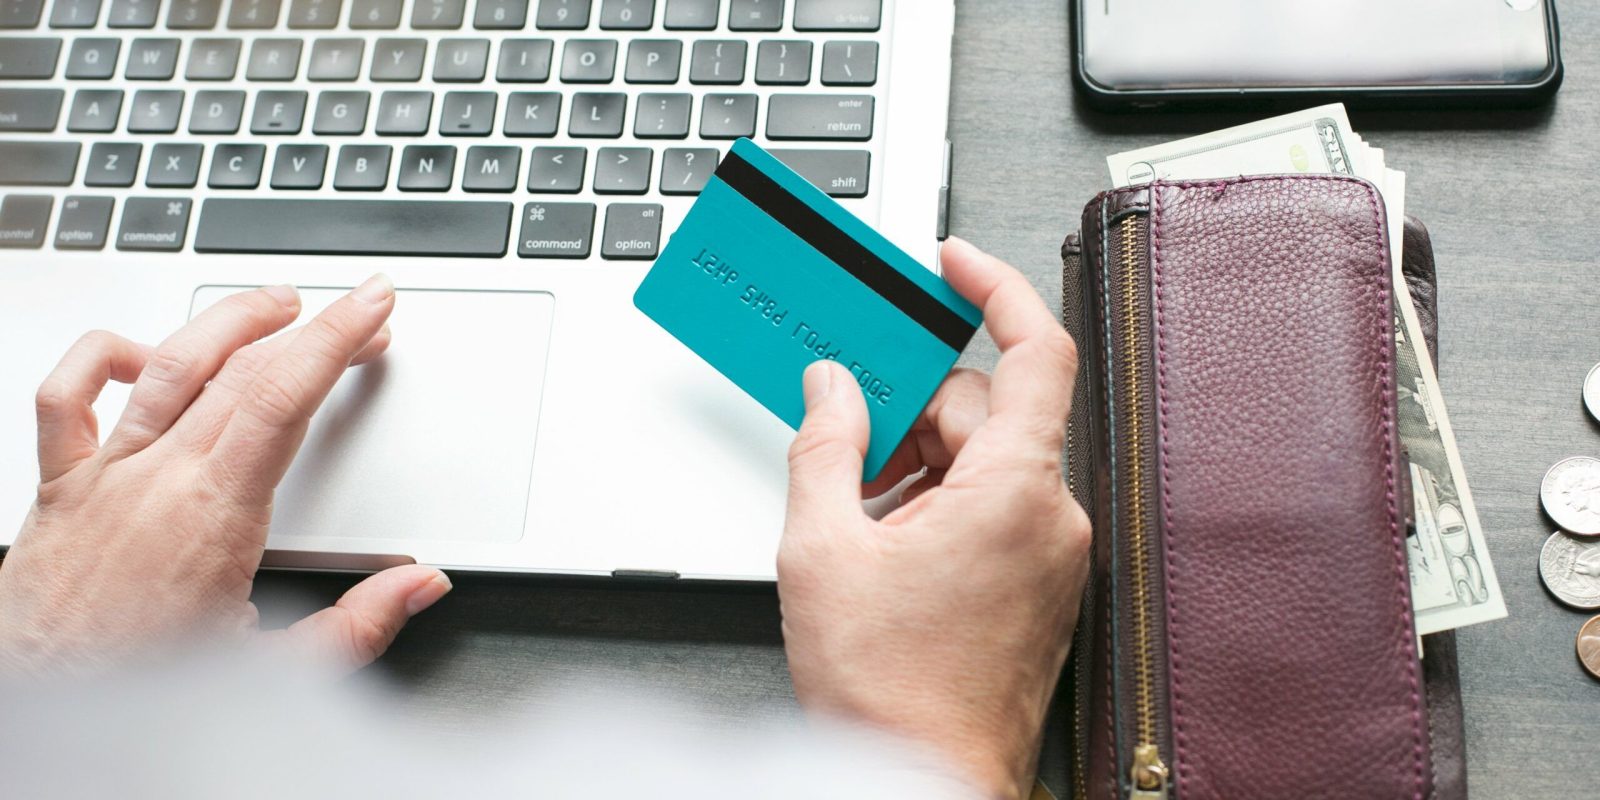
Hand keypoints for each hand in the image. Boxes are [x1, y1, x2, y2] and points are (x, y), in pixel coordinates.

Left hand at [0, 276, 450, 675]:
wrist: (42, 725)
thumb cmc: (138, 697)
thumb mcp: (275, 675)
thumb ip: (358, 625)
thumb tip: (420, 583)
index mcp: (215, 518)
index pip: (286, 397)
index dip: (336, 339)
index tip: (371, 307)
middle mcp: (156, 482)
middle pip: (243, 371)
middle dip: (312, 329)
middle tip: (357, 316)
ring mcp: (102, 478)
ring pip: (167, 365)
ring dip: (228, 323)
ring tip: (276, 304)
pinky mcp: (56, 490)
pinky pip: (66, 400)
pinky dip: (101, 359)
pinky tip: (138, 352)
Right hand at [777, 238, 1090, 798]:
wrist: (924, 781)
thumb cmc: (889, 692)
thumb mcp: (822, 550)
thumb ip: (825, 446)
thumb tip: (831, 388)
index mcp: (1014, 492)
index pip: (1037, 350)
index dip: (995, 288)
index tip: (952, 264)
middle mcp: (1049, 517)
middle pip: (986, 410)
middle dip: (912, 411)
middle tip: (848, 433)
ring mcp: (1049, 554)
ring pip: (985, 461)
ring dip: (919, 465)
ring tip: (858, 516)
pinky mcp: (1038, 583)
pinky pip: (993, 506)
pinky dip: (939, 503)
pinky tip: (886, 541)